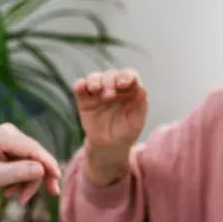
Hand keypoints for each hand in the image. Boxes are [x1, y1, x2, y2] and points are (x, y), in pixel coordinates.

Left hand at [0, 123, 60, 203]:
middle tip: (26, 200)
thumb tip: (43, 170)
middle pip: (36, 157)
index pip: (35, 150)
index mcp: (6, 135)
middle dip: (34, 180)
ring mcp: (12, 140)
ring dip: (26, 183)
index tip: (57, 180)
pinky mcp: (13, 149)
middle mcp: (11, 133)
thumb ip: (19, 173)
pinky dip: (21, 180)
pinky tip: (10, 191)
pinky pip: (26, 165)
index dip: (48, 165)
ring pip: (33, 164)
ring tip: (12, 197)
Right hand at [73, 69, 147, 185]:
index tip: (123, 84)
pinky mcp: (84, 98)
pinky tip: (82, 87)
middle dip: (110, 81)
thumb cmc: (126, 132)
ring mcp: (98, 92)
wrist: (109, 146)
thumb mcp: (137, 122)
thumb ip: (141, 105)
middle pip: (111, 75)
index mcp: (129, 89)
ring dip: (95, 80)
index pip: (129, 75)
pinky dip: (80, 84)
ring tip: (96, 90)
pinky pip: (80, 86)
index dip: (126, 76)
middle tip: (109, 96)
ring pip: (94, 77)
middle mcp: (114, 87)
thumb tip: (141, 88)